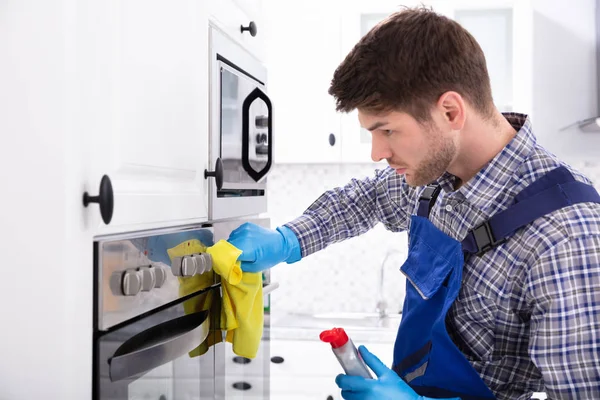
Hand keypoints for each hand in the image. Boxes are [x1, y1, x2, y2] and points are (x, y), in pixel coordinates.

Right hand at [227, 223, 300, 271]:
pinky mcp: (246, 225)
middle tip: (232, 260)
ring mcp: (245, 229)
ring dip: (232, 246)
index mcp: (247, 248)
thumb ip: (240, 267)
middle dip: (228, 254)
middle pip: (227, 247)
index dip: (224, 260)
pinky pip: (235, 234)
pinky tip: (243, 243)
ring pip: (230, 239)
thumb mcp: (256, 267)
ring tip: (241, 251)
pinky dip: (236, 239)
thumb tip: (229, 267)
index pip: (227, 254)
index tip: (223, 265)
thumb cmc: (271, 256)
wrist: (281, 243)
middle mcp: (244, 237)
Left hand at [336, 346, 459, 399]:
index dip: (340, 378)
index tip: (342, 376)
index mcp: (369, 387)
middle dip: (348, 387)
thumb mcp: (387, 374)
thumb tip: (361, 349)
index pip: (344, 382)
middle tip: (357, 383)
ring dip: (353, 396)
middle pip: (344, 393)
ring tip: (365, 392)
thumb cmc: (401, 393)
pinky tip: (369, 398)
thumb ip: (372, 361)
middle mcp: (364, 399)